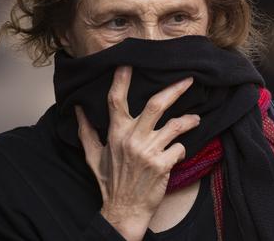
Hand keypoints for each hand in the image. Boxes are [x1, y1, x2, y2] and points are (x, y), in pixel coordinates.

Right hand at [76, 66, 199, 240]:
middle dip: (175, 90)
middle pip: (156, 105)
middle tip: (188, 80)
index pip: (116, 101)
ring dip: (188, 120)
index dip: (122, 80)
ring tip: (195, 118)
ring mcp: (148, 152)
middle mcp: (132, 139)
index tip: (128, 64)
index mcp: (115, 133)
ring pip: (175, 125)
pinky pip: (179, 148)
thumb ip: (86, 130)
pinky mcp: (162, 165)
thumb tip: (78, 110)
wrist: (124, 210)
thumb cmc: (109, 182)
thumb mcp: (92, 156)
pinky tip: (179, 152)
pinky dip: (182, 148)